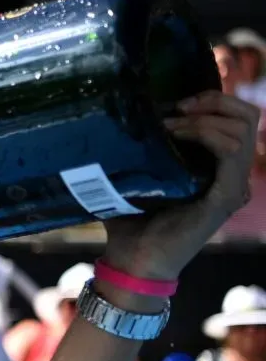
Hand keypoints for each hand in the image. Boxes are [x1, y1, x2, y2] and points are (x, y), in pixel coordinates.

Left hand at [102, 91, 258, 279]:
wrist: (130, 261)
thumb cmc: (130, 222)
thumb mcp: (136, 176)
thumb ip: (137, 150)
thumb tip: (113, 117)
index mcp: (219, 167)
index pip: (238, 118)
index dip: (212, 99)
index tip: (175, 103)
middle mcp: (233, 175)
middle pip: (247, 116)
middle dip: (213, 100)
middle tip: (177, 107)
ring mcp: (232, 187)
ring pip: (242, 129)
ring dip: (203, 118)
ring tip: (170, 123)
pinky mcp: (225, 198)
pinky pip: (231, 152)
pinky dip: (205, 133)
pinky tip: (176, 134)